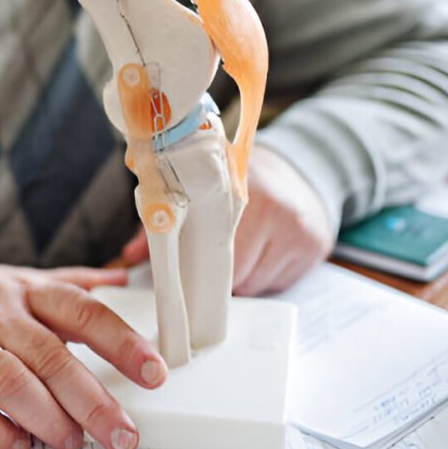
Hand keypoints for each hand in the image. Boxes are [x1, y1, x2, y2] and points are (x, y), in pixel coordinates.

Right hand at [0, 264, 167, 448]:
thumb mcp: (21, 281)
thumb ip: (71, 282)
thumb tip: (123, 279)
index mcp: (27, 291)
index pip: (83, 312)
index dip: (122, 341)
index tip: (155, 372)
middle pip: (51, 356)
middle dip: (93, 401)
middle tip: (122, 435)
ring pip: (9, 381)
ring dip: (46, 418)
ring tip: (70, 441)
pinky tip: (17, 443)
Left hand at [121, 145, 333, 294]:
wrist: (308, 166)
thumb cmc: (251, 178)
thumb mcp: (211, 183)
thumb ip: (171, 215)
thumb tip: (133, 252)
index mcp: (240, 188)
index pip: (209, 241)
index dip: (192, 261)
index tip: (179, 275)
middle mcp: (273, 209)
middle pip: (231, 269)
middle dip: (214, 275)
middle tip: (205, 266)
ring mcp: (296, 230)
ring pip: (253, 282)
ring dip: (239, 279)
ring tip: (239, 253)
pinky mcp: (315, 247)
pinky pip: (276, 283)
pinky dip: (263, 278)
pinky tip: (263, 255)